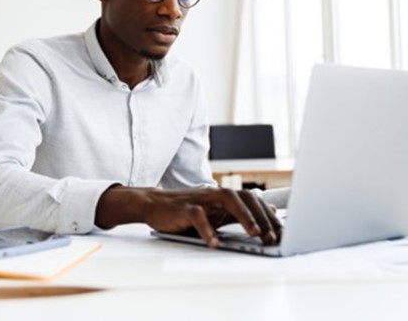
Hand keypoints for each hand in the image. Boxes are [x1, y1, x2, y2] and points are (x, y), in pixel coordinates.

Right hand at [95, 186, 281, 246]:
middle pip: (246, 198)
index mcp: (225, 198)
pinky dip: (207, 229)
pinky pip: (198, 216)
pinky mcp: (183, 208)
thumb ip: (241, 212)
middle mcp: (215, 195)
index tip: (284, 234)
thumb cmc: (185, 212)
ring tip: (254, 234)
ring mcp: (200, 199)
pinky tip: (215, 243)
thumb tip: (270, 210)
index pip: (254, 201)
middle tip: (272, 237)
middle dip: (262, 217)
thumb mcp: (216, 213)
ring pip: (227, 199)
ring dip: (243, 216)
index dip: (270, 216)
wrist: (153, 205)